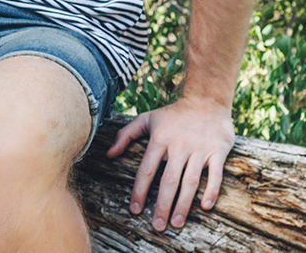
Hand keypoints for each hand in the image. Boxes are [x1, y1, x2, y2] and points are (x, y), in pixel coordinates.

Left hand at [107, 96, 234, 231]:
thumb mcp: (147, 119)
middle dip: (162, 205)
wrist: (206, 101)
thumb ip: (126, 135)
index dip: (140, 190)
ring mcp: (199, 149)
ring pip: (190, 181)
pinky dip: (211, 191)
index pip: (147, 169)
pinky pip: (215, 175)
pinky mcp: (217, 151)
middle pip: (168, 180)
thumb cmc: (173, 114)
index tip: (135, 210)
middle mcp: (179, 145)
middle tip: (157, 226)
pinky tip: (204, 207)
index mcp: (160, 139)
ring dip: (183, 204)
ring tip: (176, 223)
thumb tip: (109, 154)